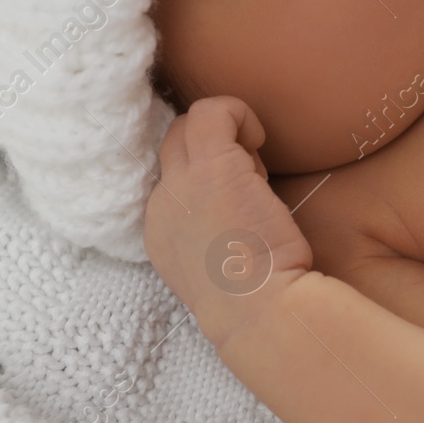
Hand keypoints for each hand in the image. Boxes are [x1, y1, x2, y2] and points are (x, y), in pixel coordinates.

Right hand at [142, 96, 313, 348]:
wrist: (261, 312)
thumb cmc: (258, 298)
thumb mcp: (219, 266)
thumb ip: (215, 233)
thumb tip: (240, 201)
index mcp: (161, 232)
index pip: (173, 179)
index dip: (209, 176)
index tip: (244, 199)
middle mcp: (161, 204)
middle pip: (173, 145)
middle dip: (214, 150)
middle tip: (252, 179)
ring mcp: (181, 184)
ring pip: (189, 124)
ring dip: (228, 136)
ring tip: (258, 175)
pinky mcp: (213, 166)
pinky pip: (214, 110)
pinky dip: (240, 113)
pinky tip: (262, 139)